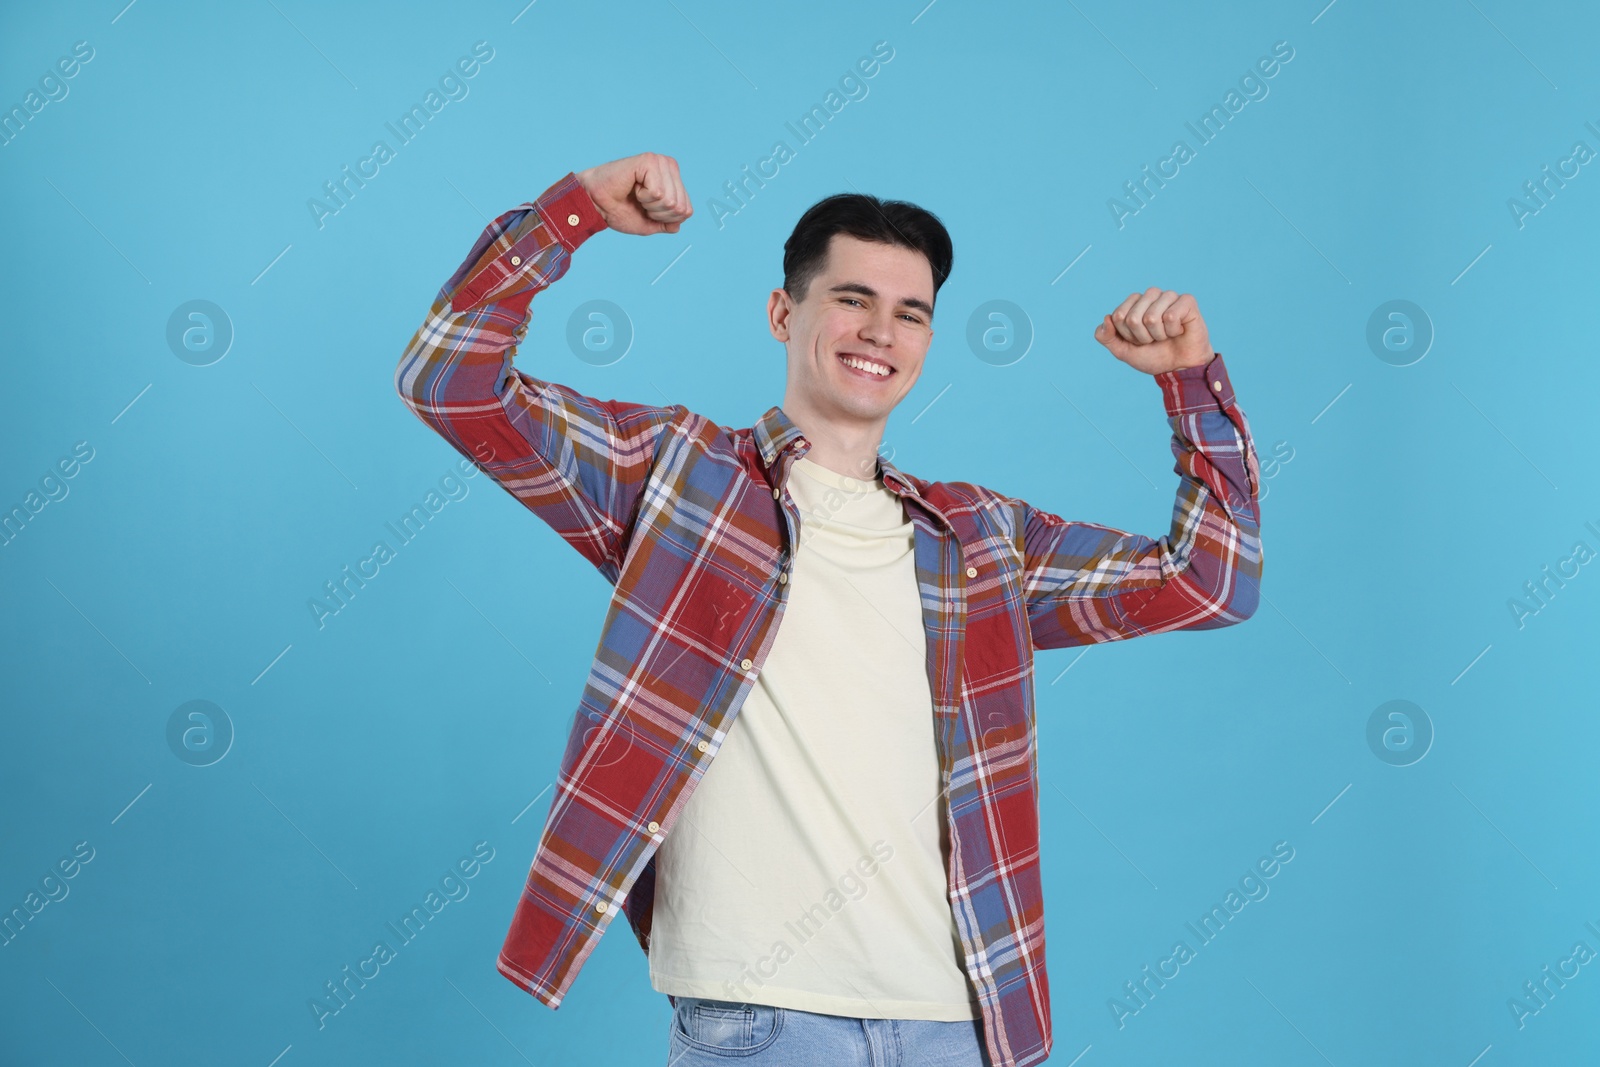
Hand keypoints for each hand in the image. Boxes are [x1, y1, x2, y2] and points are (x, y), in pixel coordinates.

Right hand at [574, 152, 692, 235]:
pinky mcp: (649, 161)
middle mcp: (669, 167)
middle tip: (640, 203)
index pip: (687, 210)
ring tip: (636, 194)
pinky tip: (633, 187)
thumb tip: (682, 219)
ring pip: (670, 200)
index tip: (647, 210)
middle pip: (680, 207)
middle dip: (659, 214)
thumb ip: (669, 222)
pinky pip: (658, 192)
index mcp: (673, 179)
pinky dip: (644, 197)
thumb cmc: (620, 210)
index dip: (666, 219)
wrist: (596, 205)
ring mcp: (660, 162)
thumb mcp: (651, 223)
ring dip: (650, 205)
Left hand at [1093, 288, 1213, 375]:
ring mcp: (1169, 296)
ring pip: (1151, 317)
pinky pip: (1171, 316)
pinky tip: (1179, 331)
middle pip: (1133, 318)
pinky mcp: (1187, 301)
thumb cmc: (1153, 356)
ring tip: (1166, 336)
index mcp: (1134, 302)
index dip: (1128, 335)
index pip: (1118, 316)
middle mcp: (1150, 295)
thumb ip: (1106, 337)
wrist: (1179, 369)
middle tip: (1154, 339)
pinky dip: (1173, 331)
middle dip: (1142, 337)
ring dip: (1158, 335)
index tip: (1139, 341)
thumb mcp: (1123, 351)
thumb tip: (1106, 317)